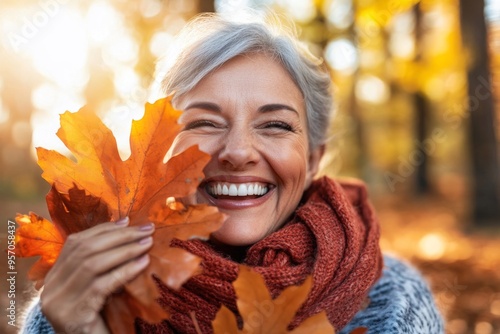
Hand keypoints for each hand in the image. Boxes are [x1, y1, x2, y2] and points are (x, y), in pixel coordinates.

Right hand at [40, 217, 153, 332]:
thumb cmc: (100, 319)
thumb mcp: (98, 289)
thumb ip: (103, 265)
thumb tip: (126, 228)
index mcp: (54, 277)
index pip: (75, 243)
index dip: (103, 229)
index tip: (128, 221)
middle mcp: (51, 288)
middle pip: (85, 250)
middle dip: (118, 236)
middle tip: (145, 230)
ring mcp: (58, 302)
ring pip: (92, 264)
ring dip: (124, 250)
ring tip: (147, 244)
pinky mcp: (73, 315)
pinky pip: (102, 285)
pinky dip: (124, 271)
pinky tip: (142, 264)